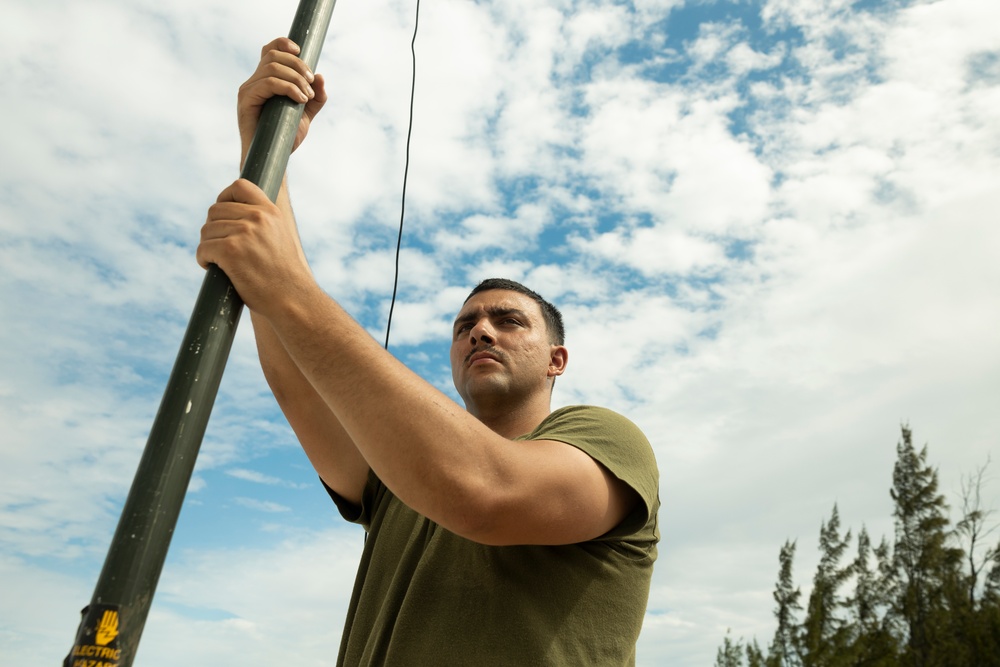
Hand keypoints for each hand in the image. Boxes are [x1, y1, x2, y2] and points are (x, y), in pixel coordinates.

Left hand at [198, 179, 314, 317]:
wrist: (292, 299)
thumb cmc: (284, 276)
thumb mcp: (281, 238)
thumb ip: (263, 224)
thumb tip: (233, 217)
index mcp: (271, 212)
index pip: (239, 186)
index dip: (224, 197)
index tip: (222, 214)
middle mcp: (258, 218)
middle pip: (215, 210)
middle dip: (212, 229)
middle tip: (218, 246)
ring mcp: (244, 233)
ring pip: (206, 230)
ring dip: (207, 246)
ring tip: (218, 261)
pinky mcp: (231, 251)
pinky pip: (203, 248)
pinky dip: (203, 259)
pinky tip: (211, 267)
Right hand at [237, 37, 327, 162]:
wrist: (275, 157)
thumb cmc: (286, 137)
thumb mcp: (307, 114)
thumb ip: (316, 97)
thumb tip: (320, 77)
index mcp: (266, 81)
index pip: (269, 50)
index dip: (283, 43)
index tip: (301, 51)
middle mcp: (254, 82)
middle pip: (273, 55)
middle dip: (297, 65)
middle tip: (311, 82)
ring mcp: (248, 90)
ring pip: (272, 67)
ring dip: (295, 78)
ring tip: (307, 96)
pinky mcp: (246, 100)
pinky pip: (268, 83)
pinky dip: (288, 87)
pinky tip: (300, 99)